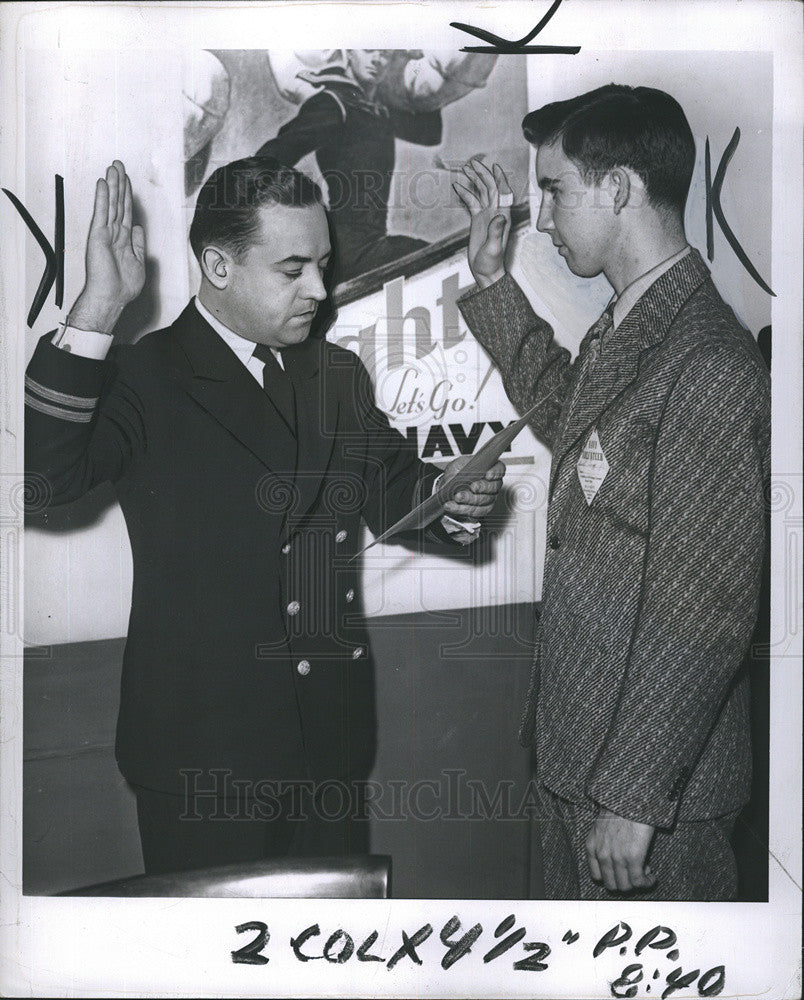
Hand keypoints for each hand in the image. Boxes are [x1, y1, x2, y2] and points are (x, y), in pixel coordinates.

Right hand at [68, 160, 145, 333]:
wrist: (112, 296)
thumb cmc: (123, 286)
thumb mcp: (139, 262)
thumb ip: (138, 243)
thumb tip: (138, 228)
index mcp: (124, 239)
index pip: (126, 211)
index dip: (127, 195)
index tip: (127, 181)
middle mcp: (114, 233)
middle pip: (118, 202)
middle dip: (119, 183)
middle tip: (118, 164)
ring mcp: (106, 232)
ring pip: (111, 203)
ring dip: (112, 184)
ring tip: (113, 167)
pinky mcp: (98, 235)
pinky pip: (101, 212)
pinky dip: (102, 197)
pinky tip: (103, 183)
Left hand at [440, 456, 504, 519]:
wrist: (448, 490)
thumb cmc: (455, 475)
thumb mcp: (455, 466)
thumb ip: (460, 468)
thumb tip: (460, 473)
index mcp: (488, 469)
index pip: (499, 468)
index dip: (496, 472)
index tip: (488, 475)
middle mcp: (491, 484)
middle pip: (493, 487)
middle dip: (481, 487)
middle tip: (472, 487)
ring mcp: (488, 498)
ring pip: (484, 501)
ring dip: (469, 500)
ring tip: (456, 498)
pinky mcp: (481, 510)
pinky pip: (476, 512)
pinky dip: (463, 509)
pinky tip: (453, 506)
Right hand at [453, 157, 512, 288]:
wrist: (486, 271)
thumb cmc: (492, 262)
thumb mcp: (494, 248)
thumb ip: (496, 232)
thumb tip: (499, 216)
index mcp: (502, 216)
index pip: (503, 193)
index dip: (499, 178)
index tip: (494, 166)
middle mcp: (496, 212)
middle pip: (491, 188)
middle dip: (483, 174)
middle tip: (472, 163)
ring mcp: (486, 215)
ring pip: (481, 192)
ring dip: (474, 180)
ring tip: (465, 169)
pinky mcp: (478, 219)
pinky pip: (472, 202)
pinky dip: (465, 193)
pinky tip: (457, 186)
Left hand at [586, 807, 657, 892]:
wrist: (630, 796)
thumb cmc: (619, 807)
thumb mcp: (602, 826)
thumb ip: (605, 844)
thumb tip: (618, 857)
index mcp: (592, 845)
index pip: (597, 876)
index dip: (612, 878)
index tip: (622, 874)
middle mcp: (601, 854)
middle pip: (611, 884)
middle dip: (625, 882)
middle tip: (636, 873)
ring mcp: (616, 857)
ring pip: (625, 886)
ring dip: (637, 883)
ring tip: (645, 872)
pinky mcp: (633, 857)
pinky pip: (638, 881)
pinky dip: (647, 882)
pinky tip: (652, 877)